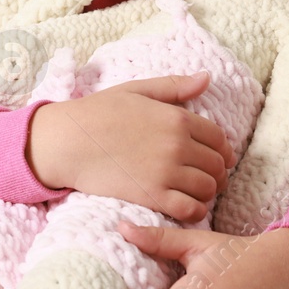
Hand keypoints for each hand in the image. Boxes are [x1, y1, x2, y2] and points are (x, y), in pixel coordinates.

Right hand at [25, 71, 235, 222]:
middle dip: (216, 172)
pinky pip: (191, 209)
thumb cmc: (98, 113)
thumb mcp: (136, 90)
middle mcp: (177, 145)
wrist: (67, 141)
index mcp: (176, 118)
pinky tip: (184, 205)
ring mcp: (166, 172)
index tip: (214, 156)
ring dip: (206, 192)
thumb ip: (173, 87)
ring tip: (194, 191)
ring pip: (208, 189)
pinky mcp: (152, 196)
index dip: (221, 149)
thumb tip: (206, 78)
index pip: (219, 138)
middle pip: (217, 165)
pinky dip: (195, 210)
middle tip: (205, 176)